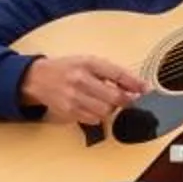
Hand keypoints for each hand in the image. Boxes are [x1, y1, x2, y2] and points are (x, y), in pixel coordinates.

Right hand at [21, 53, 147, 126]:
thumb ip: (109, 72)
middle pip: (114, 97)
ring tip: (107, 101)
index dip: (135, 83)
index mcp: (88, 63)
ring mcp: (74, 97)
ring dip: (111, 108)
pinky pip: (93, 119)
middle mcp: (81, 79)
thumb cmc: (65, 68)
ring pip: (105, 111)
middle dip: (126, 100)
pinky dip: (98, 116)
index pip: (118, 74)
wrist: (36, 78)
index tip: (146, 88)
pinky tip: (93, 107)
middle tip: (130, 99)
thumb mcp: (87, 62)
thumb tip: (133, 85)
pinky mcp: (69, 111)